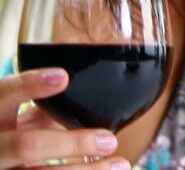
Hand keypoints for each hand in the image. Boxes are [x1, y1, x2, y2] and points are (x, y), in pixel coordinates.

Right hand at [0, 69, 129, 169]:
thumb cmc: (7, 133)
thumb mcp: (17, 117)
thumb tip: (82, 92)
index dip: (29, 85)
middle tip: (109, 140)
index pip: (3, 95)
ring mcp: (3, 167)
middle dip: (71, 144)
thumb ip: (44, 108)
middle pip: (26, 146)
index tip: (63, 77)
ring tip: (120, 164)